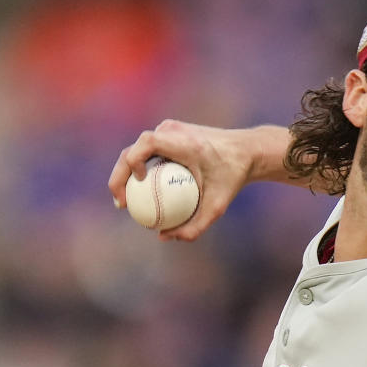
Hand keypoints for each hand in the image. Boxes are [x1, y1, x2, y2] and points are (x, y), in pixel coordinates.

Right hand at [108, 120, 253, 240]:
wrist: (246, 152)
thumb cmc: (232, 178)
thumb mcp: (217, 207)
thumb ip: (195, 226)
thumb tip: (164, 237)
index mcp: (184, 142)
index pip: (147, 144)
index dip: (133, 162)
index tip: (137, 184)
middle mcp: (173, 130)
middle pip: (134, 148)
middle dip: (120, 175)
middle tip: (121, 204)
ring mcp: (170, 129)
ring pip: (138, 149)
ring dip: (127, 173)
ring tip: (125, 201)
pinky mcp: (170, 132)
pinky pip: (149, 151)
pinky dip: (140, 169)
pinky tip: (140, 192)